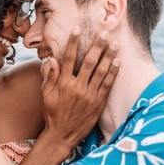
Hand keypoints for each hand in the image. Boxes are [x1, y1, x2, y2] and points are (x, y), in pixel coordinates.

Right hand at [41, 26, 119, 147]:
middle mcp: (76, 88)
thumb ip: (50, 76)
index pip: (67, 58)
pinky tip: (117, 62)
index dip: (72, 42)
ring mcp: (89, 96)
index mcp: (63, 84)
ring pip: (100, 72)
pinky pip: (107, 85)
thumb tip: (50, 59)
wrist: (62, 135)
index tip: (77, 29)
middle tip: (104, 33)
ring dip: (108, 56)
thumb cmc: (52, 113)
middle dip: (97, 46)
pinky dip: (112, 73)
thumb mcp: (46, 95)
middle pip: (88, 62)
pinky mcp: (98, 104)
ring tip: (115, 43)